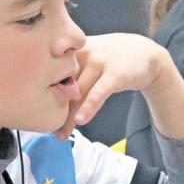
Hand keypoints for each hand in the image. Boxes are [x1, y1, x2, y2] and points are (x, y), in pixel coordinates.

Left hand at [53, 33, 170, 140]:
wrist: (147, 54)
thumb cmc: (112, 59)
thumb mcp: (89, 58)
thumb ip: (71, 72)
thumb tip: (46, 95)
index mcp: (73, 49)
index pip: (52, 72)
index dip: (43, 94)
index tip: (36, 113)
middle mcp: (84, 52)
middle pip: (63, 84)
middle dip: (53, 109)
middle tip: (45, 129)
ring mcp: (100, 61)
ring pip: (78, 92)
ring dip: (68, 116)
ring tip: (61, 134)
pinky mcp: (116, 73)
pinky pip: (99, 92)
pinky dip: (89, 107)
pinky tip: (80, 121)